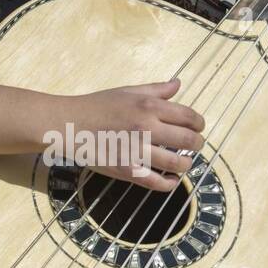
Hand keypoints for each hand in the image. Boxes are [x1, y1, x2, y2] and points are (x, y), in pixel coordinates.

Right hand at [66, 79, 205, 192]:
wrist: (68, 125)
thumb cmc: (96, 106)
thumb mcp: (127, 92)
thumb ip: (156, 90)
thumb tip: (178, 84)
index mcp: (148, 107)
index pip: (188, 116)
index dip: (199, 123)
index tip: (198, 127)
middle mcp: (146, 128)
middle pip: (189, 140)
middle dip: (198, 144)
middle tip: (196, 145)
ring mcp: (137, 151)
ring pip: (177, 163)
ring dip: (186, 164)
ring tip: (184, 162)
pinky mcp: (127, 171)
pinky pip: (157, 182)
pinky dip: (170, 183)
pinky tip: (171, 179)